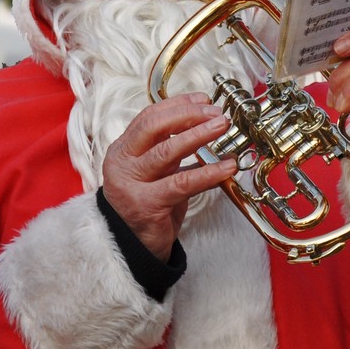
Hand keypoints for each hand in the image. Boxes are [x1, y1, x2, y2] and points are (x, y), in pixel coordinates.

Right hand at [101, 93, 236, 258]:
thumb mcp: (155, 172)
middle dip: (187, 115)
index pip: (148, 117)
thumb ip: (169, 150)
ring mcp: (132, 184)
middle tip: (215, 113)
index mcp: (122, 150)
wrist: (130, 249)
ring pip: (167, 151)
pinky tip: (227, 166)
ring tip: (222, 127)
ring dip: (198, 135)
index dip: (177, 105)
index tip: (203, 99)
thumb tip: (202, 124)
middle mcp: (122, 163)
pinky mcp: (147, 205)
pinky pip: (182, 183)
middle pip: (153, 127)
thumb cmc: (147, 206)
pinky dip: (208, 172)